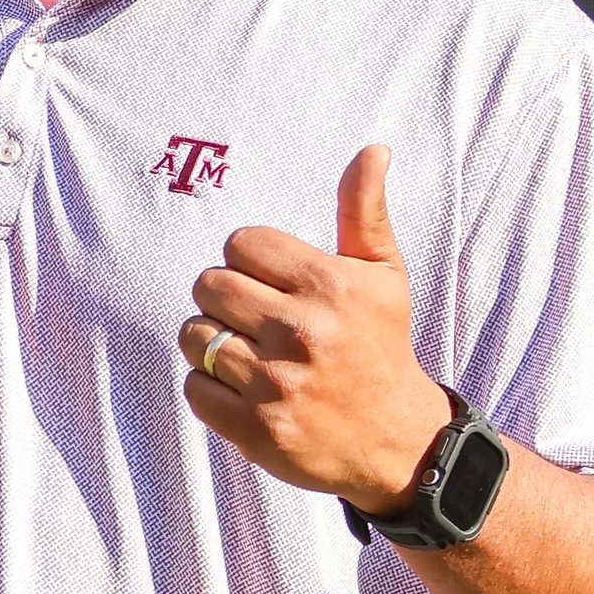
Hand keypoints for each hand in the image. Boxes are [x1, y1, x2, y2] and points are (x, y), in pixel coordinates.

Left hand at [178, 143, 452, 508]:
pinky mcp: (257, 429)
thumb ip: (364, 211)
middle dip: (226, 297)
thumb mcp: (383, 276)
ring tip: (247, 351)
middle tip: (256, 317)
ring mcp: (277, 384)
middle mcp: (302, 332)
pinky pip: (194, 387)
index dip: (251, 260)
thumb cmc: (381, 346)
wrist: (399, 443)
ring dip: (211, 340)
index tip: (273, 283)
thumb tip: (373, 150)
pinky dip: (209, 387)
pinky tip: (244, 389)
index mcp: (329, 286)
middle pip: (210, 285)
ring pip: (194, 335)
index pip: (240, 244)